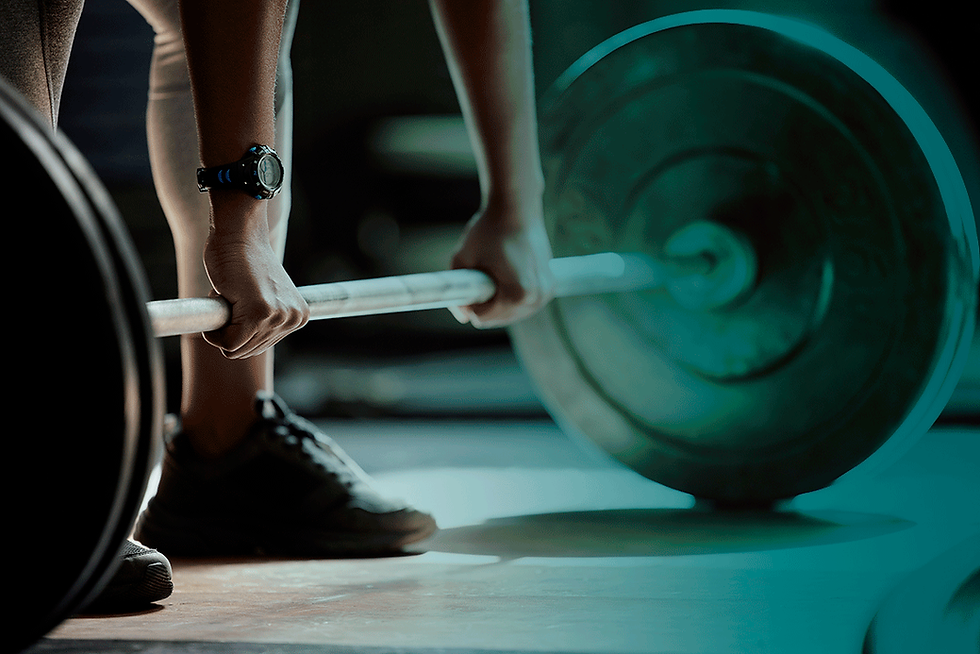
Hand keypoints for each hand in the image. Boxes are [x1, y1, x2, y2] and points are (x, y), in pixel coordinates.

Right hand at [201, 198, 308, 357]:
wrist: (238, 234)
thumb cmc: (243, 261)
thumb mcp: (265, 296)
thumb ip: (265, 319)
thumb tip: (244, 346)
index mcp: (298, 317)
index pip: (260, 346)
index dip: (240, 329)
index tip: (241, 301)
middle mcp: (293, 319)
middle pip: (249, 351)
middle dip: (231, 328)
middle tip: (234, 297)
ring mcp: (278, 317)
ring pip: (237, 349)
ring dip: (222, 326)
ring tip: (231, 295)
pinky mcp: (260, 314)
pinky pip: (229, 344)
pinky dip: (214, 332)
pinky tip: (221, 300)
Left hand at [449, 197, 553, 327]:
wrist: (516, 207)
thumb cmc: (488, 230)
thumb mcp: (462, 259)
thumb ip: (456, 291)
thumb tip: (464, 317)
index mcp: (519, 295)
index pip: (483, 318)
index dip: (470, 299)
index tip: (472, 275)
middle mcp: (537, 298)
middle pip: (498, 319)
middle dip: (486, 301)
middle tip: (484, 270)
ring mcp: (546, 293)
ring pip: (511, 313)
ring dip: (498, 299)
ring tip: (497, 269)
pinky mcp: (549, 286)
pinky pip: (522, 304)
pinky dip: (510, 294)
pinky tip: (507, 271)